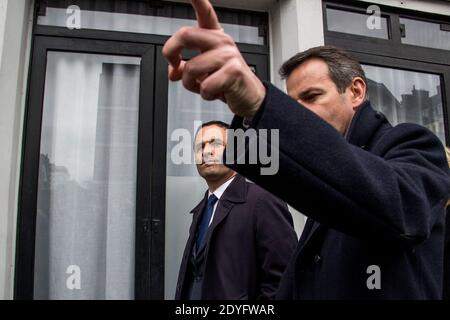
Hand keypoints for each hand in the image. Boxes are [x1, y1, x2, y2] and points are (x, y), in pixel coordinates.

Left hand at [162, 0, 265, 117]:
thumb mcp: (202, 72)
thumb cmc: (227, 81)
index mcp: (214, 37)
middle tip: (175, 66)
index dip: (198, 0)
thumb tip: (173, 72)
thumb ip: (184, 68)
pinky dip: (206, 95)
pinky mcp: (233, 72)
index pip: (205, 12)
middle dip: (171, 53)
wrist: (249, 96)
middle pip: (185, 35)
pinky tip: (217, 92)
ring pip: (191, 69)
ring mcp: (228, 55)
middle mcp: (222, 41)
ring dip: (191, 85)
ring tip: (204, 86)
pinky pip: (205, 86)